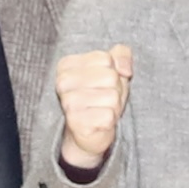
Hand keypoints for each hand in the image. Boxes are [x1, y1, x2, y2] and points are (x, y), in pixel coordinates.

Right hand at [52, 43, 134, 170]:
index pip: (106, 58)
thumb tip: (125, 70)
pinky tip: (99, 122)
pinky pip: (109, 116)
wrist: (88, 133)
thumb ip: (121, 55)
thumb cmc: (100, 96)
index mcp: (67, 64)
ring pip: (112, 97)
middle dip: (116, 90)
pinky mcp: (76, 122)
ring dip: (114, 106)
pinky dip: (110, 120)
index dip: (113, 72)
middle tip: (105, 100)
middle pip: (111, 76)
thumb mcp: (112, 69)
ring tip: (102, 110)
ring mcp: (68, 102)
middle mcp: (63, 82)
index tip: (103, 83)